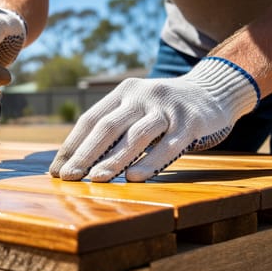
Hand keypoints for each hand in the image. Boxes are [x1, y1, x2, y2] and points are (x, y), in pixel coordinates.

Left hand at [49, 57, 260, 181]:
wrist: (214, 91)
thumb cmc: (164, 109)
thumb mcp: (137, 108)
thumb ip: (113, 127)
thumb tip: (75, 162)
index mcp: (124, 92)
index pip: (90, 119)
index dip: (72, 146)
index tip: (57, 170)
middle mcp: (143, 95)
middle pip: (107, 127)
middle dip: (85, 154)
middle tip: (69, 177)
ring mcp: (168, 108)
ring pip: (136, 136)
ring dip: (114, 160)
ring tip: (97, 179)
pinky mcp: (192, 122)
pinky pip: (169, 145)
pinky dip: (151, 162)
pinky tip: (135, 178)